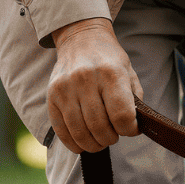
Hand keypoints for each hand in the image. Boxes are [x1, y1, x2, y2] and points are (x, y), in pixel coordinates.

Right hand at [47, 17, 142, 153]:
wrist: (81, 39)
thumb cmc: (109, 58)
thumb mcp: (128, 71)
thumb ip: (134, 99)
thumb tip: (134, 127)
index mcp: (110, 73)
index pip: (121, 114)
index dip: (129, 129)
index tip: (131, 129)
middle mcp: (86, 80)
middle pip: (100, 127)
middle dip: (111, 138)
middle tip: (115, 136)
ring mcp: (65, 89)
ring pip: (80, 132)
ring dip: (94, 144)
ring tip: (101, 140)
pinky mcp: (51, 98)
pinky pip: (62, 131)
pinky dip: (74, 144)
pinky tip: (83, 143)